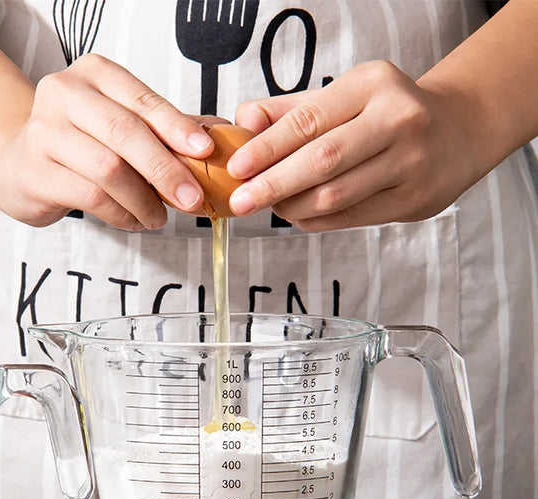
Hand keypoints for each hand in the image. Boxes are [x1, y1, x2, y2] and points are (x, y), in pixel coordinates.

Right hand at [0, 53, 214, 229]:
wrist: (18, 164)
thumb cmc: (81, 144)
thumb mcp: (122, 124)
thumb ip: (166, 130)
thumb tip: (223, 140)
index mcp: (94, 74)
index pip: (142, 100)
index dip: (177, 127)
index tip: (206, 152)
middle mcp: (64, 94)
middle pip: (125, 133)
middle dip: (166, 170)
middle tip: (192, 199)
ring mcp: (44, 132)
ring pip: (109, 169)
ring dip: (144, 200)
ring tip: (159, 218)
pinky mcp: (35, 171)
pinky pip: (91, 197)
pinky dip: (121, 214)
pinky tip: (134, 221)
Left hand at [227, 61, 481, 230]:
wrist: (456, 132)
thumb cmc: (383, 113)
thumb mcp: (342, 96)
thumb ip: (289, 110)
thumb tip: (242, 122)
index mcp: (372, 84)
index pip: (308, 120)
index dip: (267, 148)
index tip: (236, 168)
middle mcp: (397, 119)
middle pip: (322, 160)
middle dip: (274, 185)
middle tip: (241, 201)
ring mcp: (411, 162)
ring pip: (336, 195)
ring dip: (292, 207)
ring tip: (269, 206)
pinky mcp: (414, 199)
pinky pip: (351, 217)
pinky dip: (315, 220)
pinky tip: (297, 215)